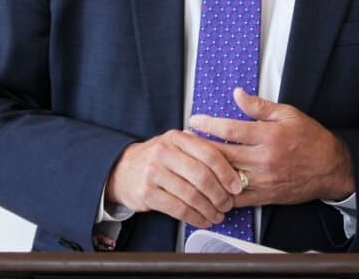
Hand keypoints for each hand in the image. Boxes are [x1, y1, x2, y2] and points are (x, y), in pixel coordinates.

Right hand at [104, 129, 245, 228]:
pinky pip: (178, 209)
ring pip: (191, 195)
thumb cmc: (156, 159)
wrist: (122, 170)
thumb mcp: (175, 145)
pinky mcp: (147, 193)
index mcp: (176, 138)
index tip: (236, 186)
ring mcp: (153, 172)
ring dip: (209, 209)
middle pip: (202, 176)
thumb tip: (232, 166)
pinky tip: (202, 220)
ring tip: (217, 215)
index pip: (208, 154)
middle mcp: (164, 152)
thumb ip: (199, 149)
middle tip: (228, 204)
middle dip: (219, 195)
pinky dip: (195, 217)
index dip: (226, 173)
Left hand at [188, 88, 354, 206]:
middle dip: (200, 147)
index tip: (194, 120)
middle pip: (223, 153)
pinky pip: (238, 198)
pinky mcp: (266, 196)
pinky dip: (221, 193)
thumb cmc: (310, 139)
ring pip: (226, 176)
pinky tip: (209, 185)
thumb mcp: (288, 114)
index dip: (208, 124)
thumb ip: (260, 106)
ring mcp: (264, 180)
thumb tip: (237, 94)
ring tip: (191, 162)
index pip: (230, 128)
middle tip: (184, 140)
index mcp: (268, 135)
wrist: (331, 169)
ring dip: (206, 170)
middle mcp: (264, 159)